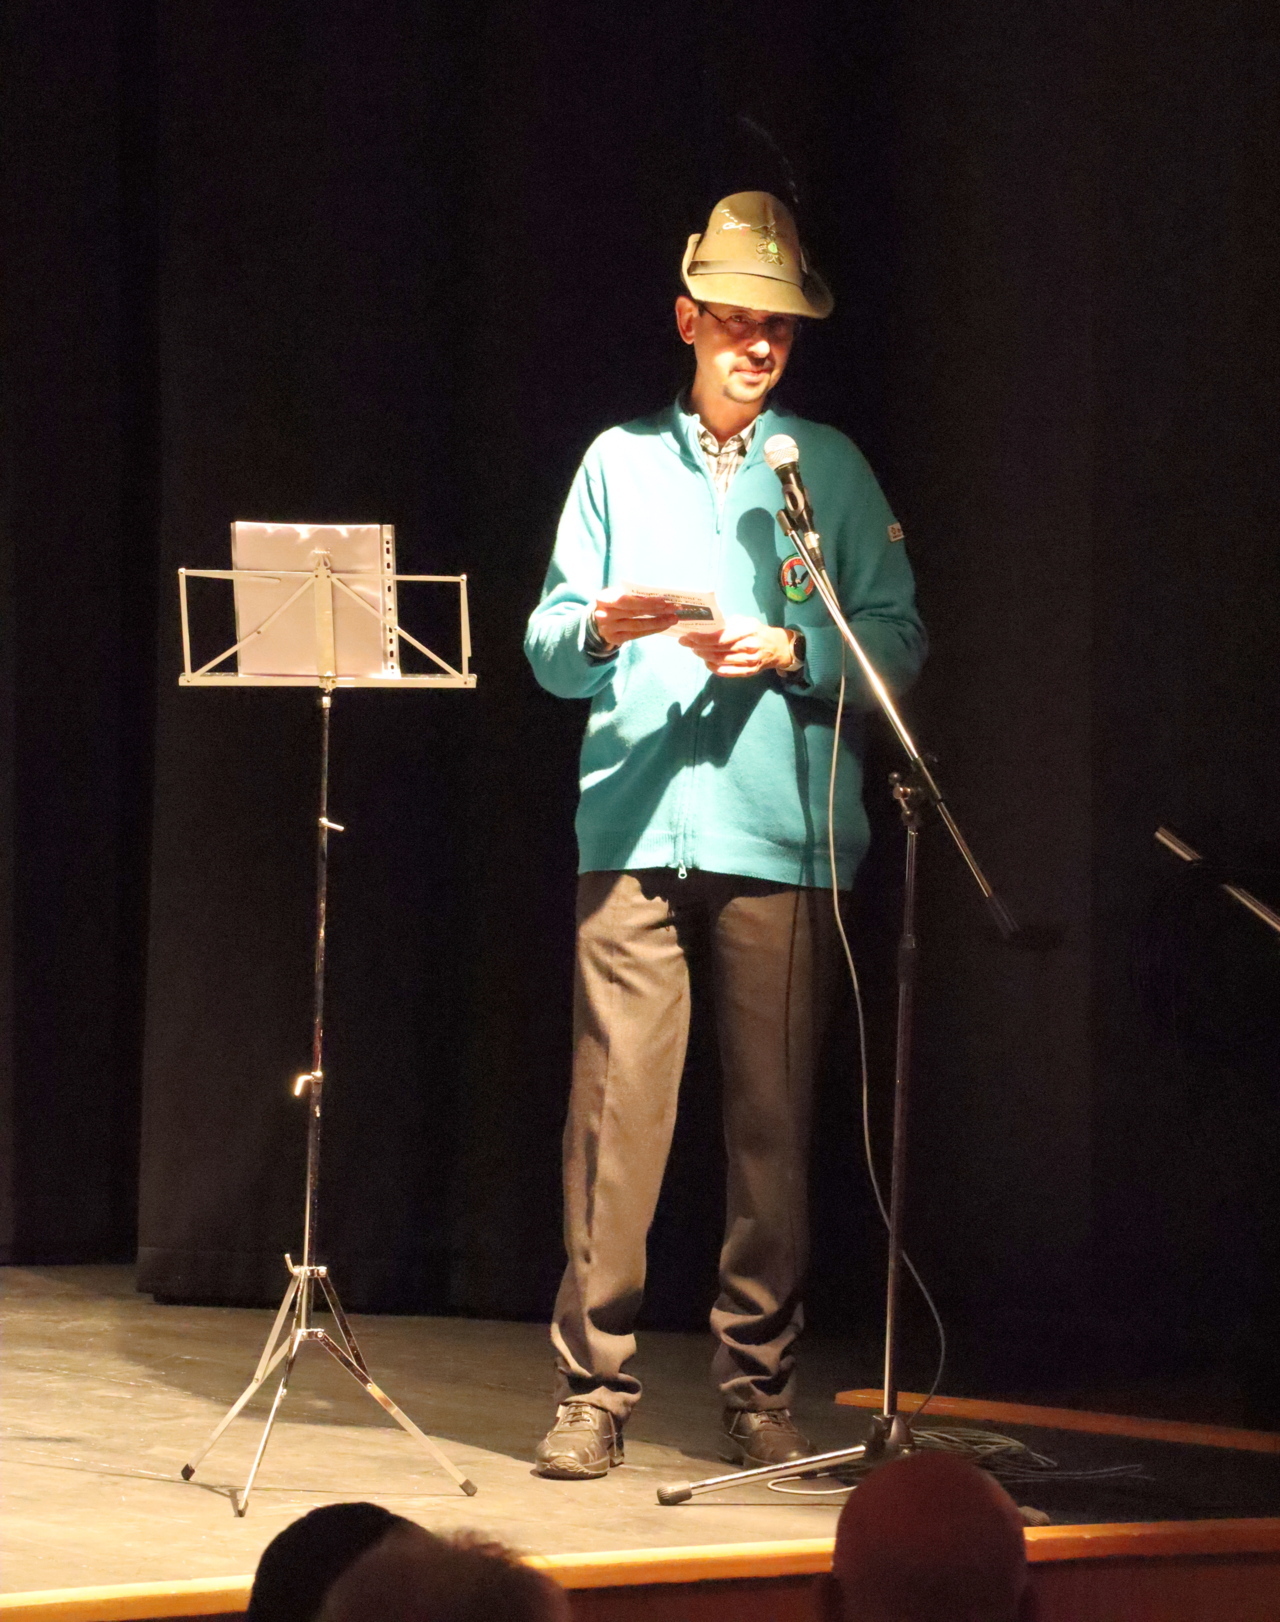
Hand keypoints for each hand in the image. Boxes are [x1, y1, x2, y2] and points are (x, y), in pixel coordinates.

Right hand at [591, 587, 679, 646]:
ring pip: (638, 625)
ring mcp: (609, 629)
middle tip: (674, 608)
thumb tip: (661, 596)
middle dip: (656, 610)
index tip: (664, 600)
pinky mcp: (615, 639)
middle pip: (634, 613)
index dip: (645, 601)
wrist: (597, 620)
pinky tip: (664, 625)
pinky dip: (653, 630)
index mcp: (604, 599)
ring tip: (673, 618)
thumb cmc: (613, 602)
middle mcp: (604, 615)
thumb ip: (634, 594)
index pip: (626, 600)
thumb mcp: (618, 593)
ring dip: (658, 622)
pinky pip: (638, 634)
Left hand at [679, 616, 795, 676]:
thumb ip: (727, 624)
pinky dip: (712, 667)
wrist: (777, 647)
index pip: (720, 636)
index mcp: (747, 630)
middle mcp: (749, 646)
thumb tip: (705, 626)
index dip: (701, 637)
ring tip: (694, 649)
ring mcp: (749, 661)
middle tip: (686, 642)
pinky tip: (706, 661)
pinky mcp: (748, 672)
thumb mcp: (745, 621)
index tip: (688, 635)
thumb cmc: (757, 631)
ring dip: (703, 655)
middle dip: (698, 646)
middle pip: (717, 649)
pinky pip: (726, 672)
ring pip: (719, 660)